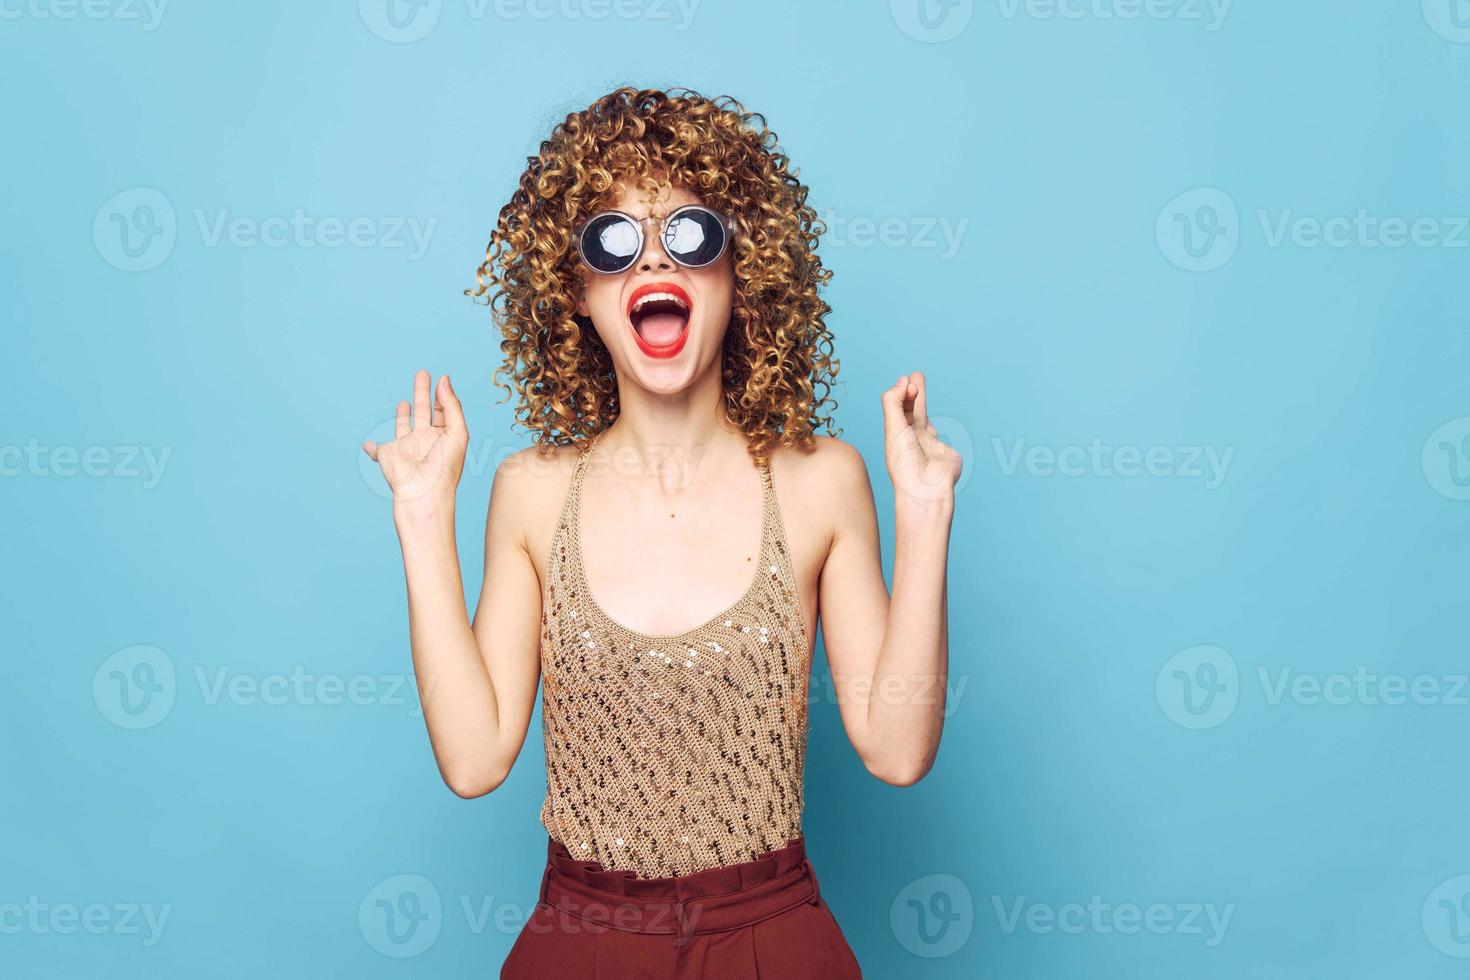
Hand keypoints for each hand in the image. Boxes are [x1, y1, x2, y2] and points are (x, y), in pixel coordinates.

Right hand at [362, 370, 468, 506]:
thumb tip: (444, 379)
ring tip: (405, 402)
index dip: (443, 395)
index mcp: (443, 435)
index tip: (442, 380)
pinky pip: (376, 450)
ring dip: (402, 415)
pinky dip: (371, 448)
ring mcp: (405, 448)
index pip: (444, 410)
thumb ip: (451, 405)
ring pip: (402, 427)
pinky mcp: (386, 456)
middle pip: (423, 410)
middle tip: (422, 373)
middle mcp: (424, 440)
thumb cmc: (444, 468)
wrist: (423, 495)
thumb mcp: (457, 432)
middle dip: (422, 392)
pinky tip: (369, 445)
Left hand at [881, 371, 962, 507]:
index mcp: (897, 438)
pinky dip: (945, 432)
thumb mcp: (894, 428)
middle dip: (913, 392)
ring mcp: (931, 447)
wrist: (926, 489)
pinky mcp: (948, 455)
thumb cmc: (905, 463)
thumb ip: (894, 403)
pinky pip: (946, 440)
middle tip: (916, 375)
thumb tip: (902, 381)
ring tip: (918, 380)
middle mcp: (912, 442)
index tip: (907, 380)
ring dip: (921, 400)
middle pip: (911, 411)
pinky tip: (933, 435)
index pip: (897, 411)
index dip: (901, 394)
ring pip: (925, 418)